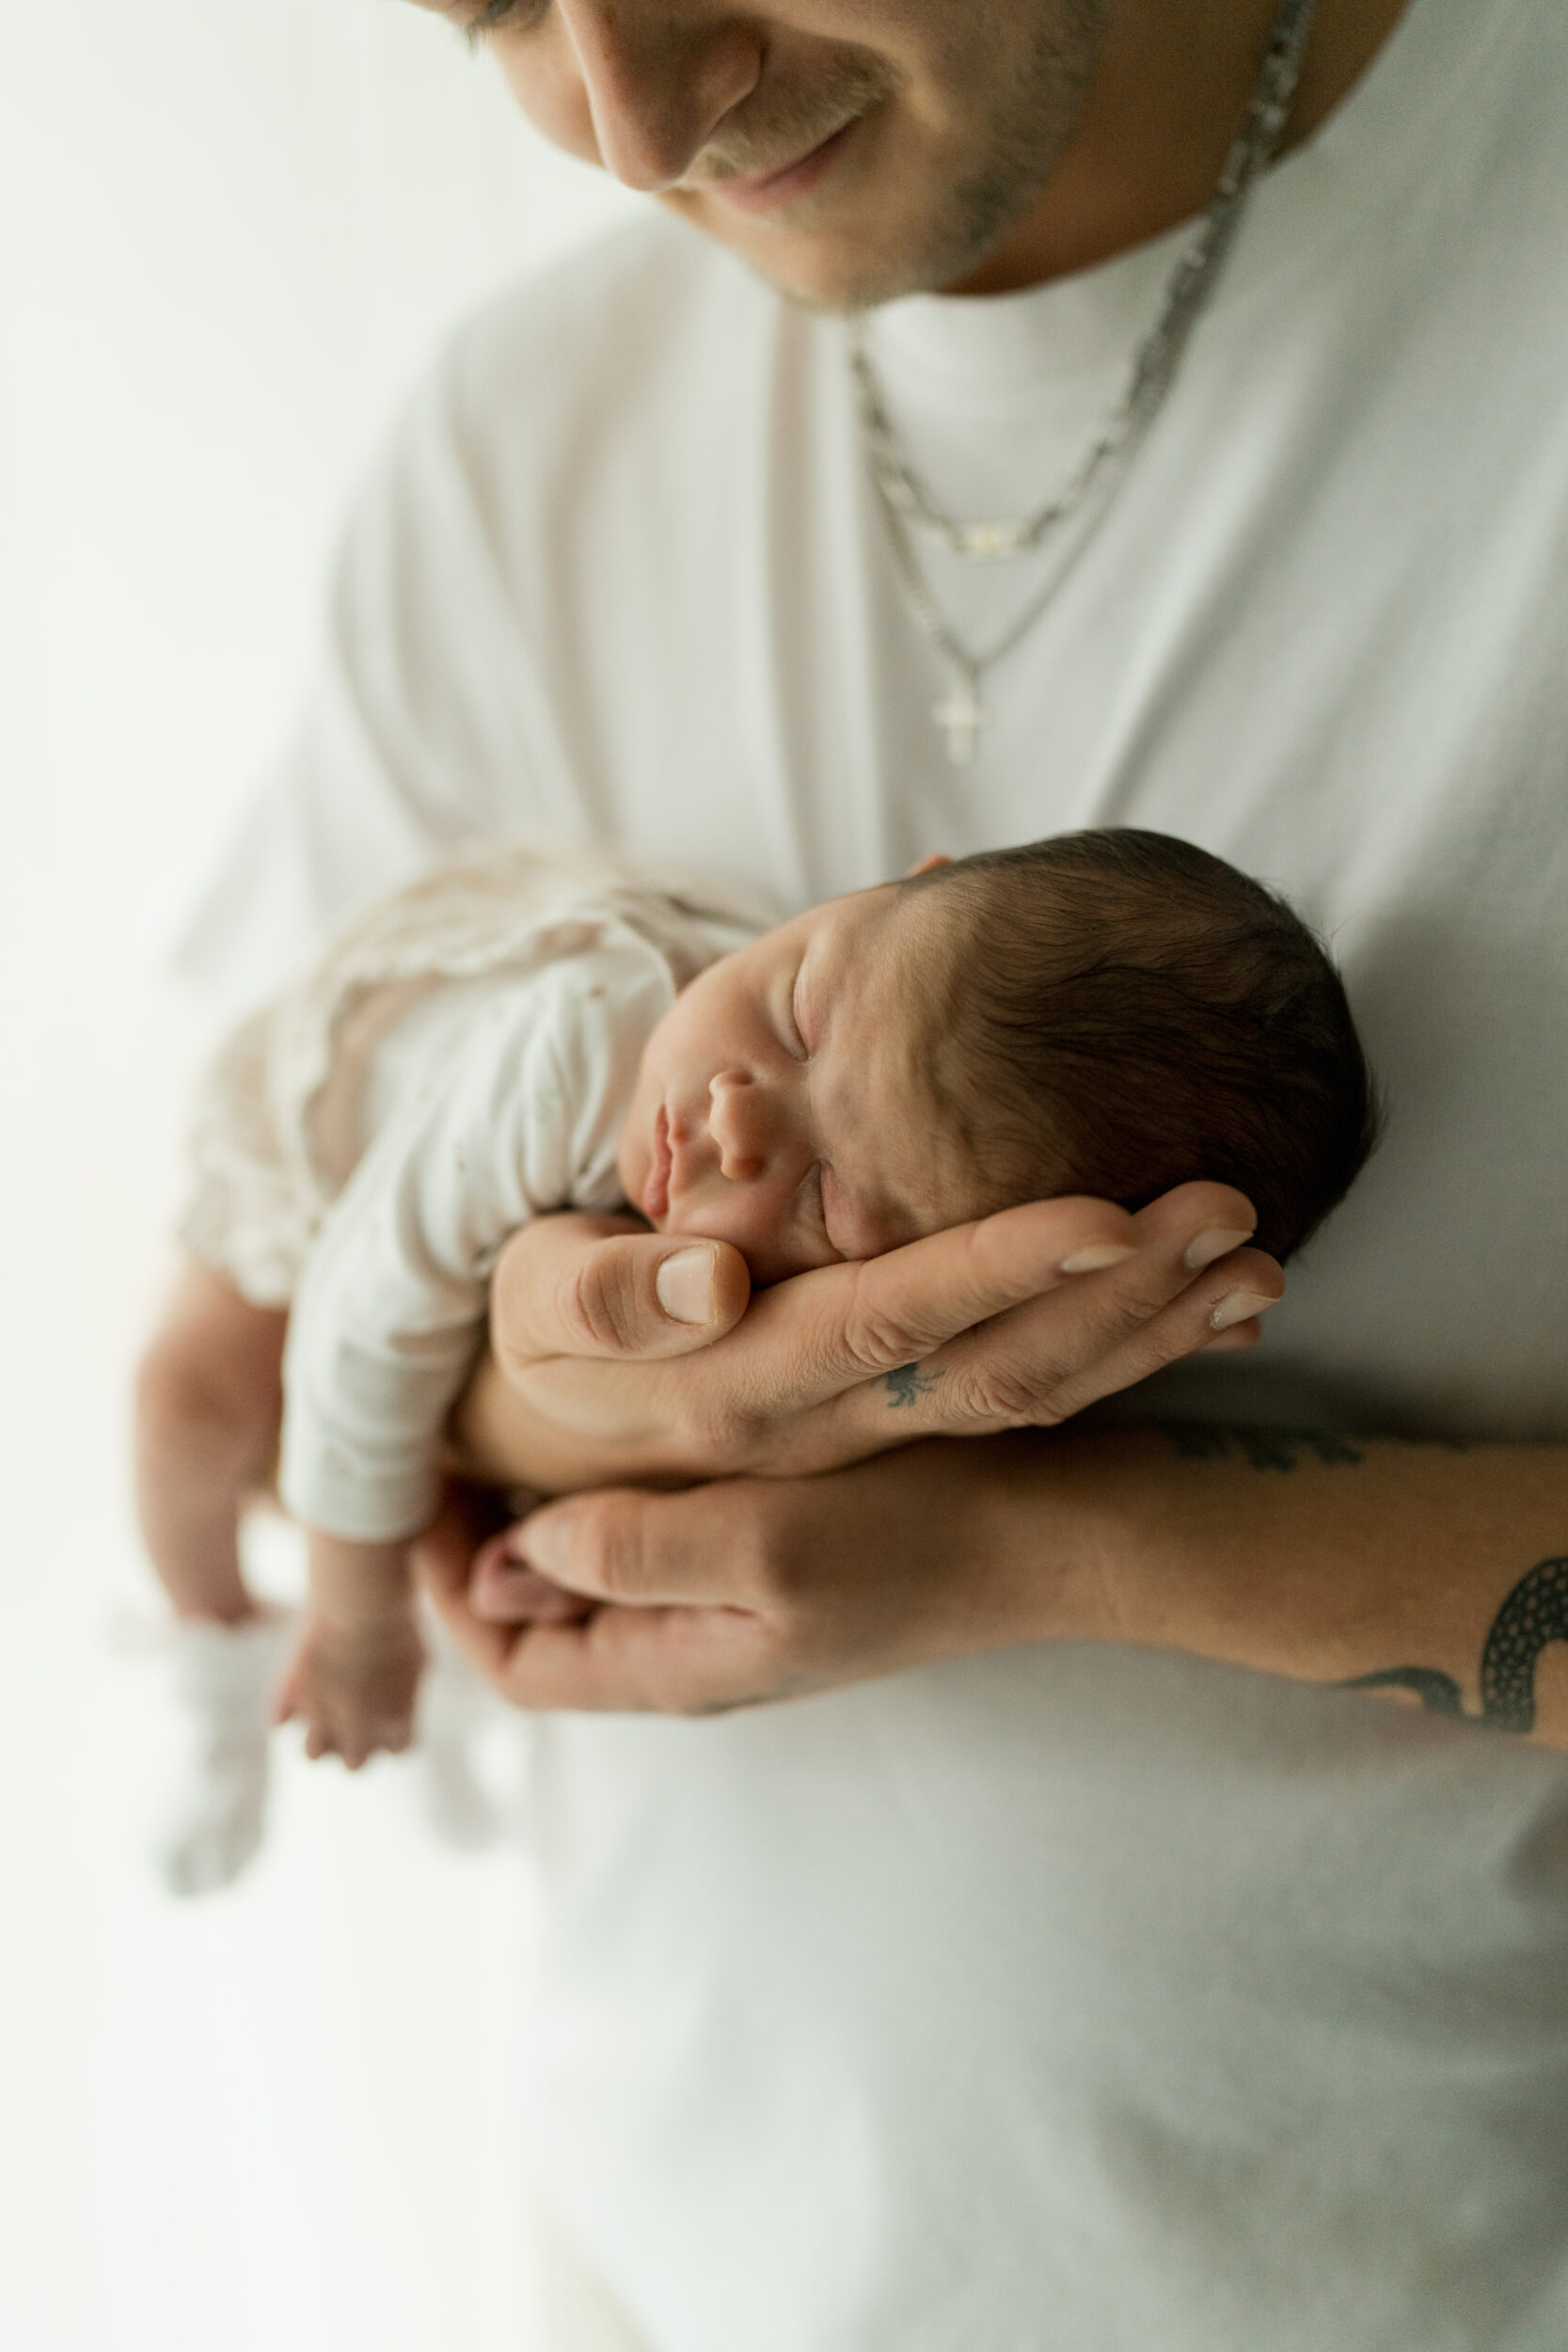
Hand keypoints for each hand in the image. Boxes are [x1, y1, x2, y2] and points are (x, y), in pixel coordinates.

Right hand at [273, 1603, 425, 1766]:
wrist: (359, 1602)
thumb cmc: (398, 1623)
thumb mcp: (421, 1659)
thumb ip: (410, 1693)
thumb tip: (403, 1702)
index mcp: (398, 1724)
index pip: (399, 1749)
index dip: (393, 1729)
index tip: (388, 1706)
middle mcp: (359, 1733)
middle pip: (355, 1764)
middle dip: (353, 1740)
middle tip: (350, 1709)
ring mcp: (320, 1720)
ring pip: (312, 1755)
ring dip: (317, 1733)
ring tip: (322, 1702)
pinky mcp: (288, 1700)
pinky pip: (278, 1721)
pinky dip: (284, 1707)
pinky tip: (297, 1683)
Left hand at [416, 1436, 1063, 1715]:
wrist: (1067, 1535)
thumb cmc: (919, 1534)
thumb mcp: (759, 1543)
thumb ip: (627, 1552)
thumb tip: (518, 1559)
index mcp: (680, 1667)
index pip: (517, 1664)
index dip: (454, 1590)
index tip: (430, 1490)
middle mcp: (703, 1652)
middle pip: (552, 1624)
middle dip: (492, 1550)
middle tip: (455, 1443)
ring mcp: (750, 1612)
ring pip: (609, 1579)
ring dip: (557, 1516)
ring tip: (520, 1424)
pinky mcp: (791, 1564)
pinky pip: (671, 1543)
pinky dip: (626, 1494)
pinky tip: (633, 1418)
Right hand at [452, 1182, 1281, 1493]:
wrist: (550, 1449)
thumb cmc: (538, 1350)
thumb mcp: (528, 1312)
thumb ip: (602, 1295)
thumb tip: (715, 1280)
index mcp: (742, 1385)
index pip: (888, 1323)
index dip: (995, 1268)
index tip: (1104, 1213)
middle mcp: (827, 1428)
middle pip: (995, 1368)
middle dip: (1118, 1296)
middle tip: (1232, 1217)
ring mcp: (870, 1441)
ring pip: (1028, 1395)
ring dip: (1144, 1333)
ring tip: (1254, 1266)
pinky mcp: (895, 1431)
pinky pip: (1022, 1401)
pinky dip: (1118, 1361)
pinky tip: (1197, 1314)